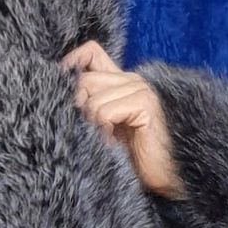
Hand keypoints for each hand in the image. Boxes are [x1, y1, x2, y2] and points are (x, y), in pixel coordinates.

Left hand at [60, 39, 186, 199]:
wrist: (166, 175)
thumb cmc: (134, 156)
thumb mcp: (103, 127)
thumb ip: (90, 106)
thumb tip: (61, 93)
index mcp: (121, 81)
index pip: (91, 52)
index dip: (72, 63)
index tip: (64, 89)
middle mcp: (131, 79)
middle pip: (84, 79)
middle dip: (81, 109)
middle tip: (95, 131)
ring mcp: (140, 89)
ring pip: (92, 98)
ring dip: (93, 126)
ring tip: (108, 139)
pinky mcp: (145, 104)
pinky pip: (104, 112)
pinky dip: (103, 132)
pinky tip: (113, 142)